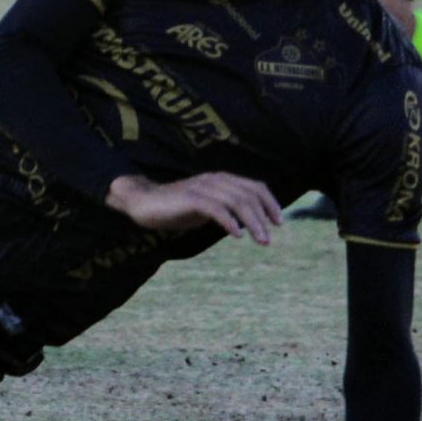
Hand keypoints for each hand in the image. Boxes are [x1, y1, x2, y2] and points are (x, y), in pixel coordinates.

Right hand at [105, 173, 283, 243]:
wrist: (142, 202)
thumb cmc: (174, 207)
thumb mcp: (205, 207)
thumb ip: (224, 209)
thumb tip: (245, 224)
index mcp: (220, 180)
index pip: (255, 186)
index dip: (270, 203)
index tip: (279, 223)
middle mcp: (214, 180)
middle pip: (249, 195)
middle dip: (264, 217)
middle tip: (269, 239)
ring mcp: (202, 188)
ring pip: (237, 201)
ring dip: (252, 222)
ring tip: (260, 240)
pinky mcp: (190, 198)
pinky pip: (216, 208)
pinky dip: (230, 222)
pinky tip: (237, 236)